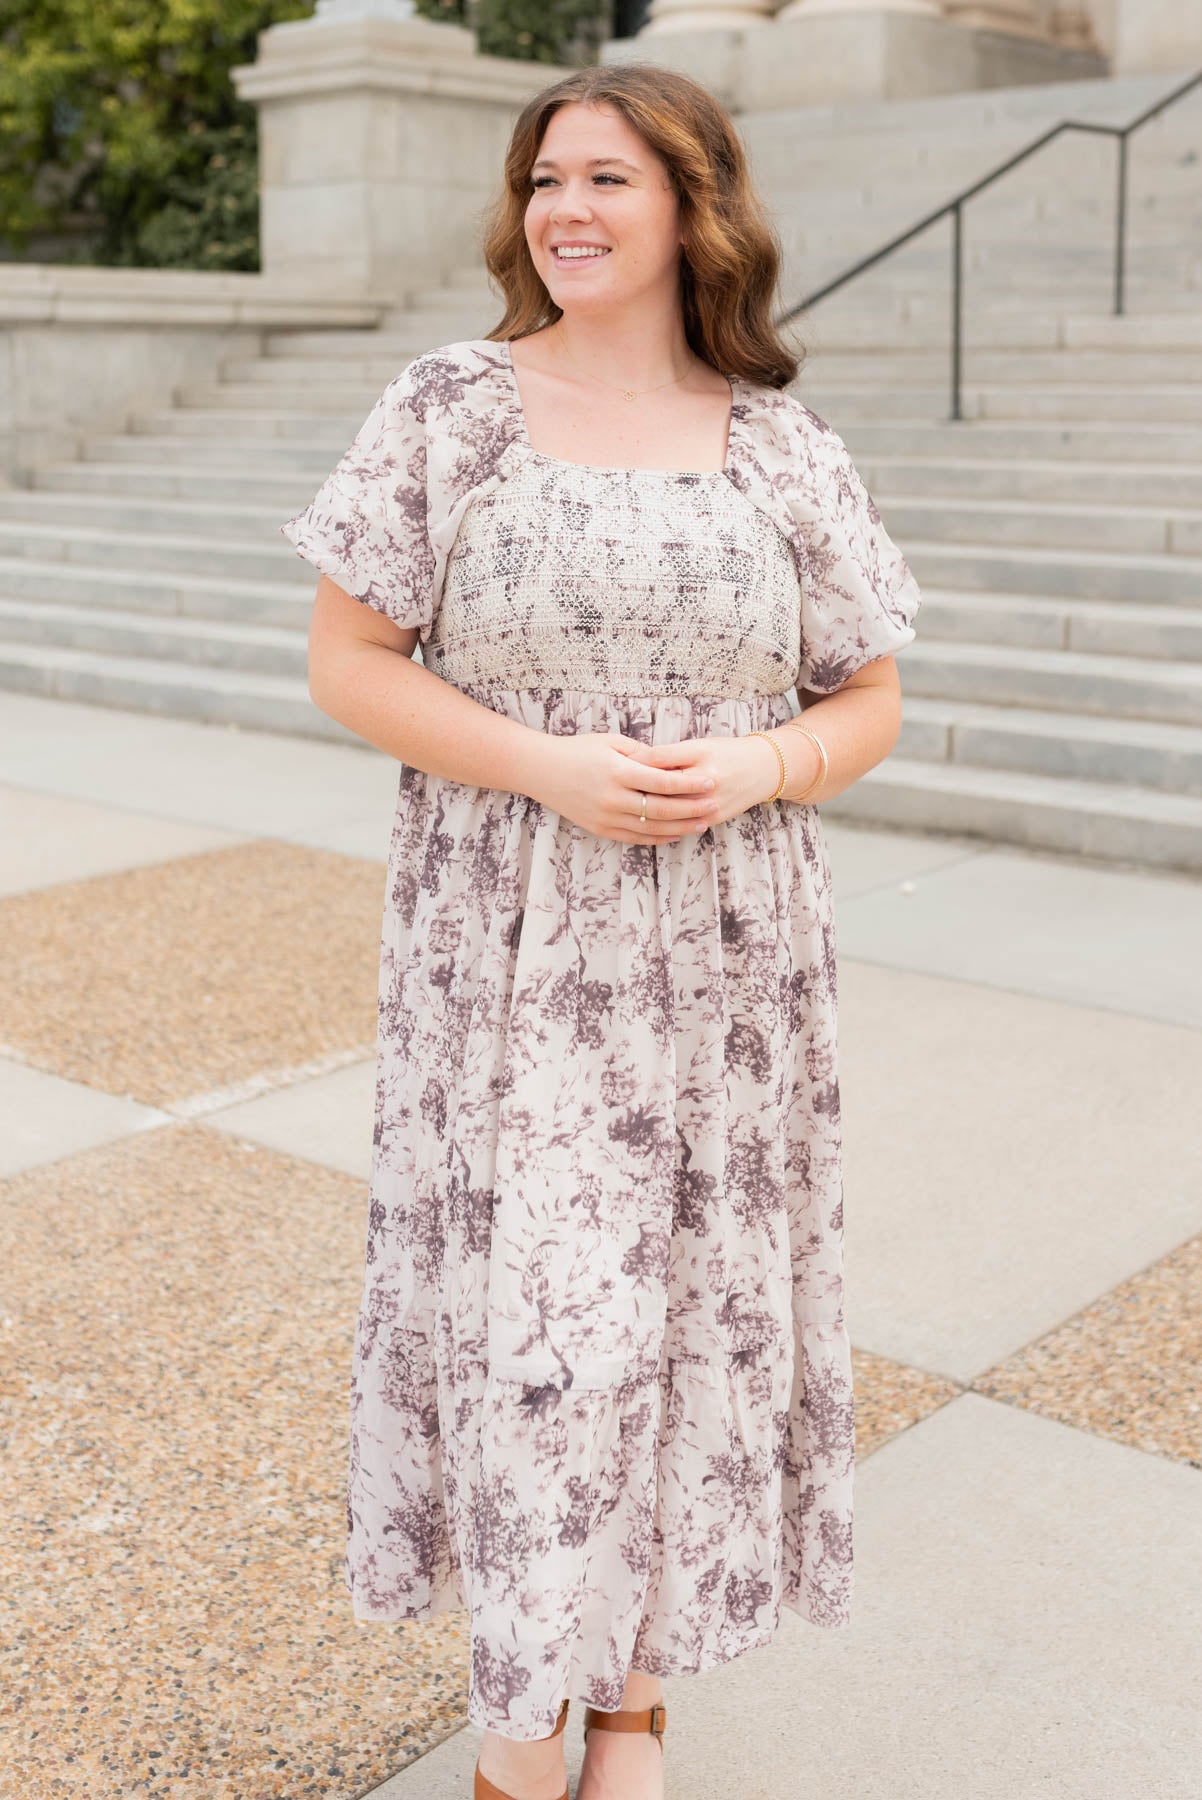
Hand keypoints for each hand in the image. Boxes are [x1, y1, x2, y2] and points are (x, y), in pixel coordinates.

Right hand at [527, 732, 722, 844]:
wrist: (541, 770)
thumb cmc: (578, 750)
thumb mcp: (610, 742)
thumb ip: (642, 754)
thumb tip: (671, 764)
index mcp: (618, 772)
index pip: (663, 782)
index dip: (690, 784)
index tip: (711, 782)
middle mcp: (613, 798)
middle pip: (662, 809)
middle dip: (692, 808)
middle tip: (715, 805)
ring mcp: (606, 817)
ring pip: (651, 828)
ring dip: (680, 828)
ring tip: (702, 824)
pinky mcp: (600, 829)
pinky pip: (635, 838)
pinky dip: (658, 838)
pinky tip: (676, 834)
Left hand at [628, 731, 805, 827]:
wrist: (762, 769)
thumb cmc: (725, 752)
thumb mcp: (699, 745)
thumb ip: (669, 755)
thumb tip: (635, 762)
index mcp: (699, 754)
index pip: (657, 760)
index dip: (633, 762)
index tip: (613, 764)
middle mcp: (705, 779)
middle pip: (659, 788)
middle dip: (633, 790)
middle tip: (611, 789)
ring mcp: (710, 802)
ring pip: (669, 811)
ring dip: (644, 811)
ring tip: (622, 808)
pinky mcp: (714, 818)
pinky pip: (682, 825)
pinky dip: (662, 825)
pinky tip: (643, 822)